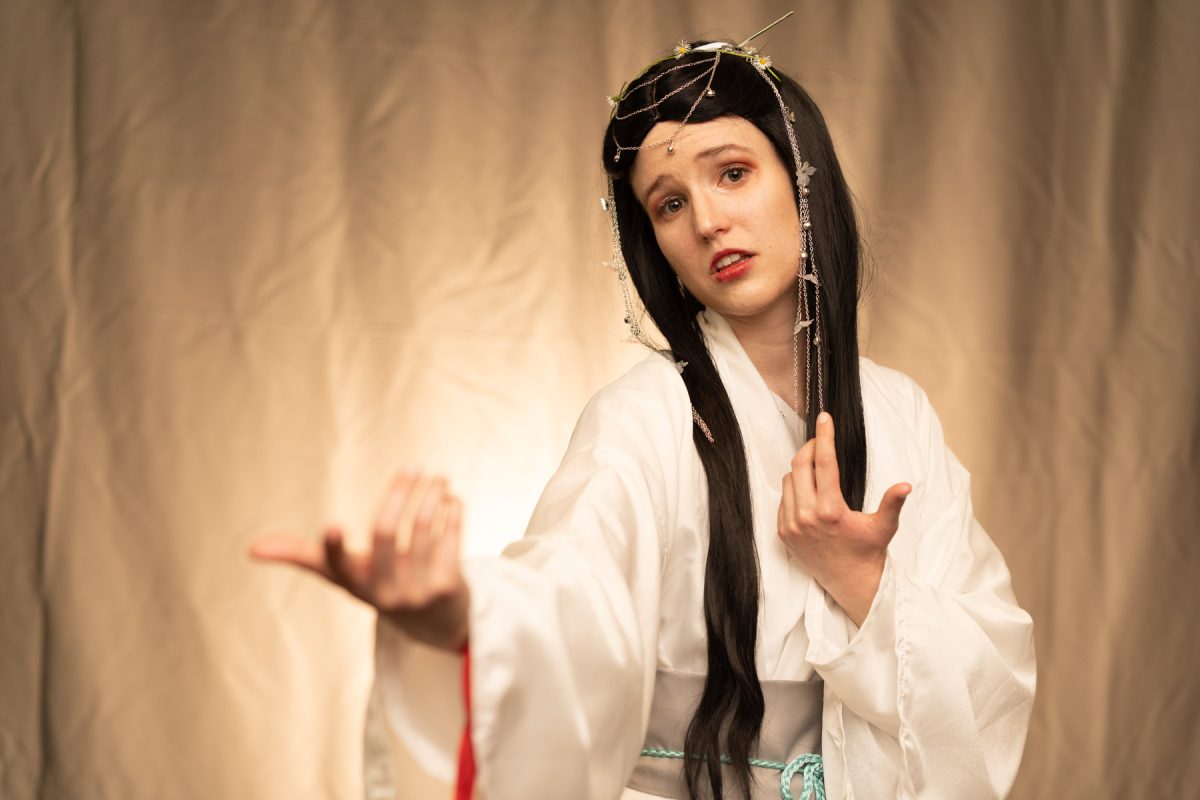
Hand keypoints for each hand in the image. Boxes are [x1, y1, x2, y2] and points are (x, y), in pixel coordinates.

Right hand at [250, 471, 468, 651]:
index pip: (339, 568)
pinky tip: (451, 499)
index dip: (334, 548)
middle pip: (386, 535)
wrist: (436, 624)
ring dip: (432, 496)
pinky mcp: (448, 586)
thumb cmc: (381, 587)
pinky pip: (450, 538)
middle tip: (413, 466)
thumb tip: (251, 549)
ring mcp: (417, 591)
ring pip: (423, 530)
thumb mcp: (344, 576)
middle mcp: (384, 592)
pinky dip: (453, 512)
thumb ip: (302, 556)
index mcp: (355, 585)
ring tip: (438, 478)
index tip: (332, 526)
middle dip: (399, 494)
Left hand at [777, 412, 910, 625]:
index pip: (823, 462)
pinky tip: (809, 494)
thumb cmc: (869, 551)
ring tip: (818, 473)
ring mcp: (791, 525)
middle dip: (810, 448)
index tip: (824, 418)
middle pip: (799, 465)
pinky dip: (793, 490)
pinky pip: (783, 499)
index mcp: (830, 510)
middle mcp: (806, 517)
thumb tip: (905, 485)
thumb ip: (892, 503)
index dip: (824, 436)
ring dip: (801, 470)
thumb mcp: (884, 527)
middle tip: (821, 443)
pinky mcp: (782, 533)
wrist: (850, 582)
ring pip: (788, 480)